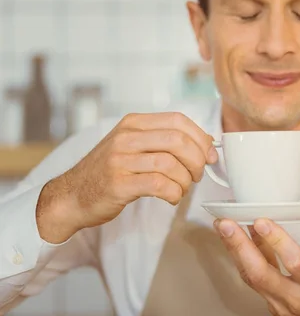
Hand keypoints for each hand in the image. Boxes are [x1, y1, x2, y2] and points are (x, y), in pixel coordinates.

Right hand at [37, 112, 216, 243]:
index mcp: (134, 123)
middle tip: (198, 174)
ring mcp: (120, 159)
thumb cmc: (110, 171)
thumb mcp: (134, 145)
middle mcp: (126, 137)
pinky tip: (172, 197)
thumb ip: (165, 140)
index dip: (201, 137)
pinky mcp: (118, 183)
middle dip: (198, 160)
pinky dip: (174, 193)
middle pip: (178, 141)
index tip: (210, 155)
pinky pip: (159, 184)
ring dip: (186, 180)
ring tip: (182, 188)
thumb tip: (207, 142)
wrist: (72, 195)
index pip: (178, 120)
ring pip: (170, 164)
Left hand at [214, 187, 299, 315]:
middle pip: (261, 275)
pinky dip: (246, 260)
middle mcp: (299, 300)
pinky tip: (241, 241)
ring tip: (225, 227)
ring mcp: (283, 306)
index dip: (277, 242)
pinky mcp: (274, 307)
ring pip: (253, 279)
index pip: (296, 264)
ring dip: (236, 251)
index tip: (262, 221)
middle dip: (240, 247)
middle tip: (226, 224)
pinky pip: (255, 282)